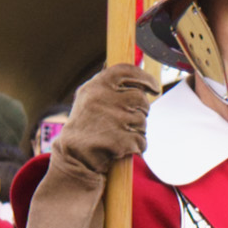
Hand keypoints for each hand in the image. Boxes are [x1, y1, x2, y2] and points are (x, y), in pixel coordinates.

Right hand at [50, 61, 160, 180]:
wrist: (73, 156)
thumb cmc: (86, 125)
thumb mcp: (90, 98)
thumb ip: (111, 86)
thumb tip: (138, 72)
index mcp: (95, 86)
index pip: (126, 71)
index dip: (145, 78)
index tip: (155, 88)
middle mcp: (102, 99)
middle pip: (140, 99)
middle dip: (140, 111)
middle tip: (126, 120)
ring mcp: (111, 120)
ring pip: (142, 121)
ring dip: (137, 130)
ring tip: (119, 135)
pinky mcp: (119, 141)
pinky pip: (141, 140)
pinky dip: (136, 146)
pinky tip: (121, 147)